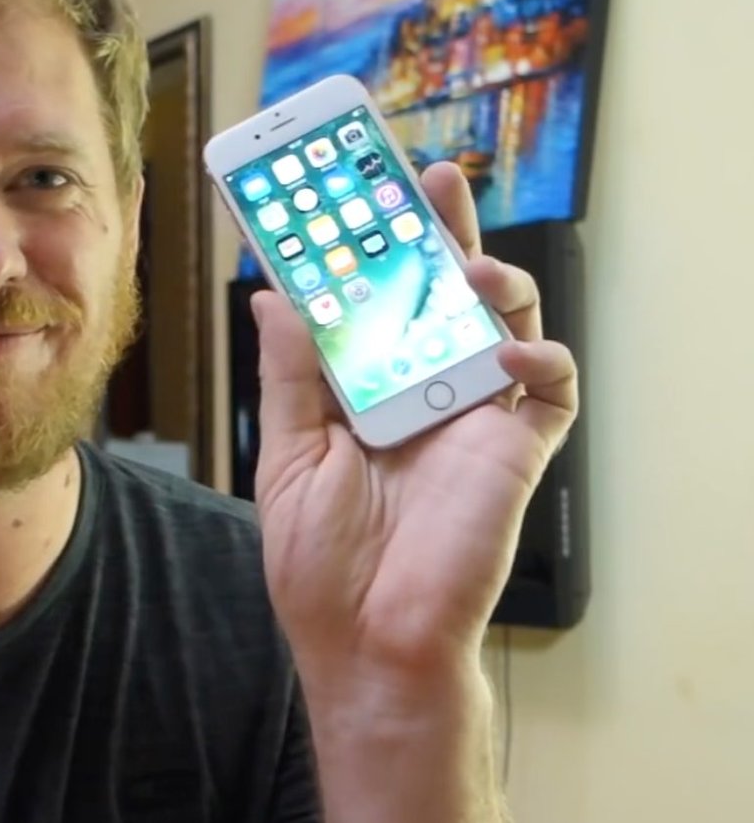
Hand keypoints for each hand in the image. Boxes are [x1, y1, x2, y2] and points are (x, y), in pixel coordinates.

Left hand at [250, 162, 577, 681]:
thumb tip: (275, 294)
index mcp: (363, 387)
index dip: (365, 246)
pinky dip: (540, 356)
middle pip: (438, 291)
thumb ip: (291, 375)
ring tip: (467, 264)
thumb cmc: (321, 562)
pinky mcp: (515, 448)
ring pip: (501, 321)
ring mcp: (472, 414)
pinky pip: (548, 388)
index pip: (371, 298)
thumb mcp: (289, 456)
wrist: (368, 644)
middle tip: (428, 178)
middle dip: (437, 231)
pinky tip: (509, 349)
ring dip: (493, 280)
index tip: (344, 190)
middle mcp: (420, 388)